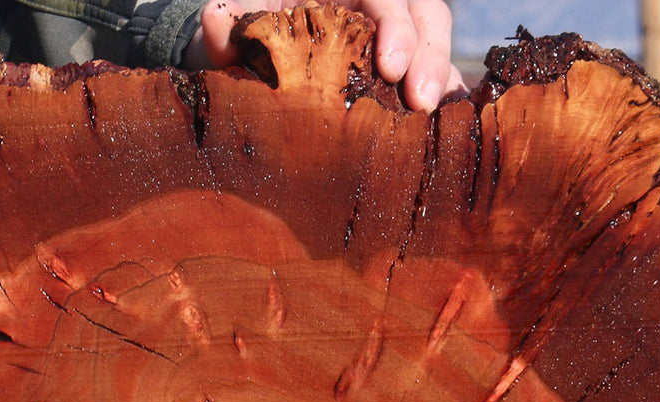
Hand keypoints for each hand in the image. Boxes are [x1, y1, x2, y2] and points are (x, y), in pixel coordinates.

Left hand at [185, 0, 465, 111]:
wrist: (243, 65)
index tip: (390, 68)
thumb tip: (216, 19)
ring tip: (430, 122)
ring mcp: (393, 39)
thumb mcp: (238, 30)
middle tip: (419, 103)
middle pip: (424, 14)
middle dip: (428, 57)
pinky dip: (443, 102)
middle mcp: (376, 6)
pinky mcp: (400, 75)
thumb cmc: (245, 39)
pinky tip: (441, 131)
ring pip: (435, 47)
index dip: (396, 27)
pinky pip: (432, 79)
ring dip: (440, 81)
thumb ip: (228, 26)